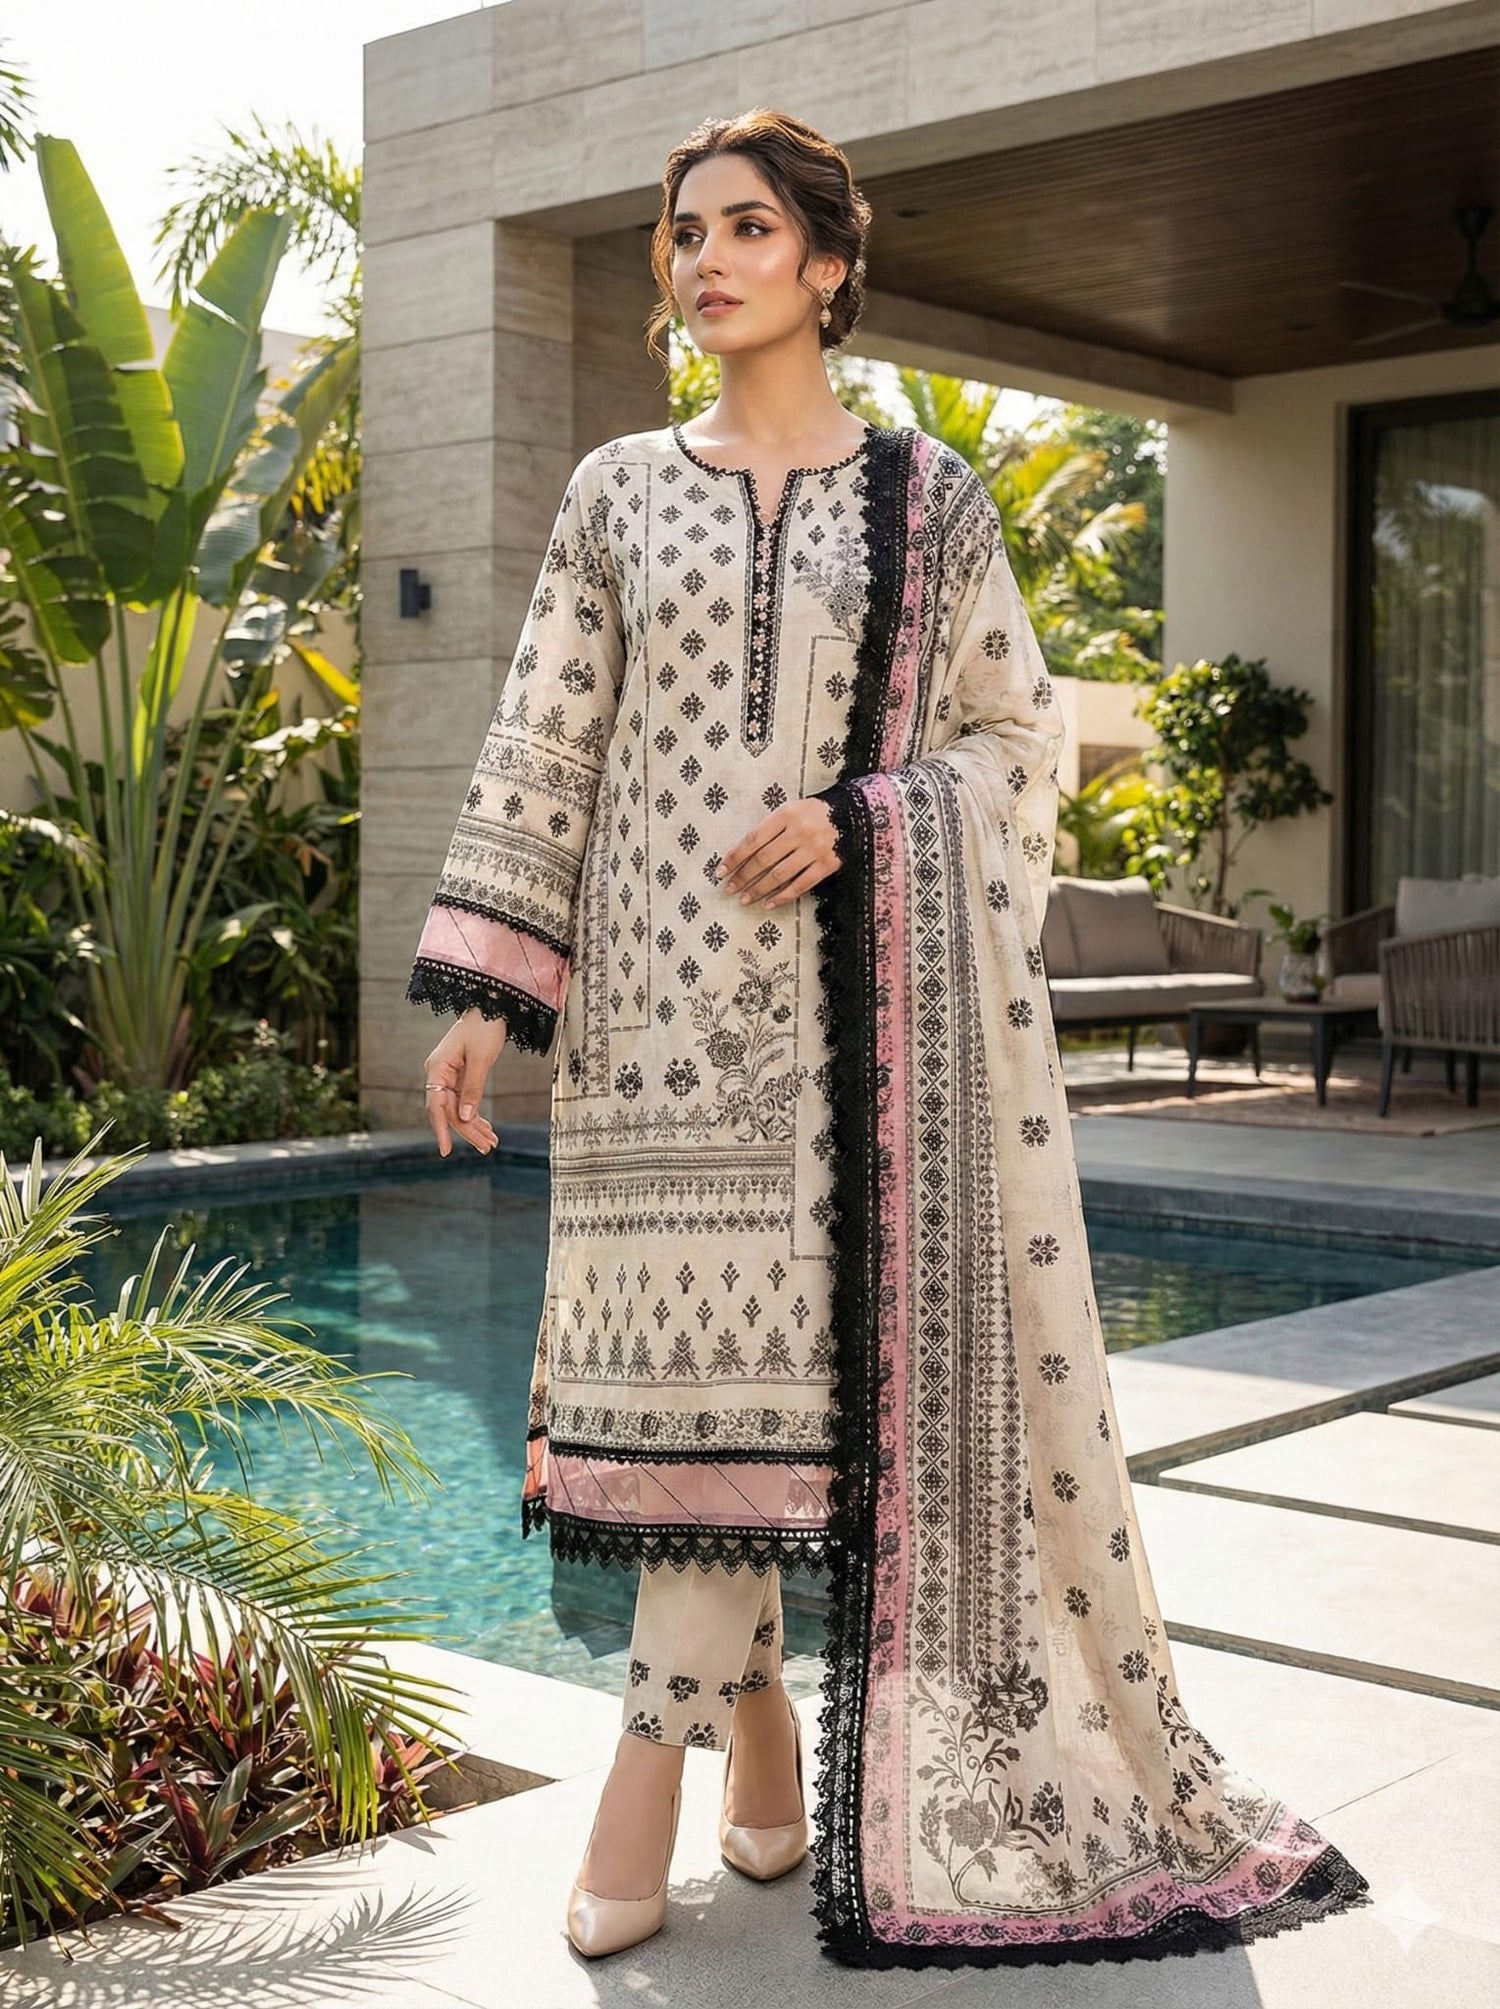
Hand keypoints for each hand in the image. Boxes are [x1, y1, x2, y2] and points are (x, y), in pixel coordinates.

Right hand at [423, 1008, 506, 1156]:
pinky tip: (486, 1128)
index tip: (446, 1150)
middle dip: (468, 1131)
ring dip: (474, 1126)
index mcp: (437, 1068)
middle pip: (449, 1110)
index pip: (436, 1106)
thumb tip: (466, 1117)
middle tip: (487, 1147)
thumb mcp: (481, 1059)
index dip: (441, 1130)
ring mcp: (449, 1075)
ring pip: (458, 1108)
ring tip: (491, 1142)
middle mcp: (439, 1073)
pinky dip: (476, 1114)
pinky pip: (465, 1100)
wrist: (491, 1005)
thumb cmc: (484, 1026)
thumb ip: (473, 1089)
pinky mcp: (461, 1075)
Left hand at [716, 797, 840, 908]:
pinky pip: (801, 885)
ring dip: (759, 889)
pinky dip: (783, 897)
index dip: (735, 857)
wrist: (854, 814)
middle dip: (743, 876)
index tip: (721, 870)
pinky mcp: (827, 865)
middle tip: (729, 888)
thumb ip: (770, 828)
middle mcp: (799, 832)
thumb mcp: (791, 810)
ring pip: (780, 875)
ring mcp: (813, 850)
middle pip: (764, 859)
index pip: (753, 839)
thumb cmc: (815, 813)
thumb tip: (744, 854)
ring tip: (744, 899)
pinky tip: (769, 904)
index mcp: (786, 815)